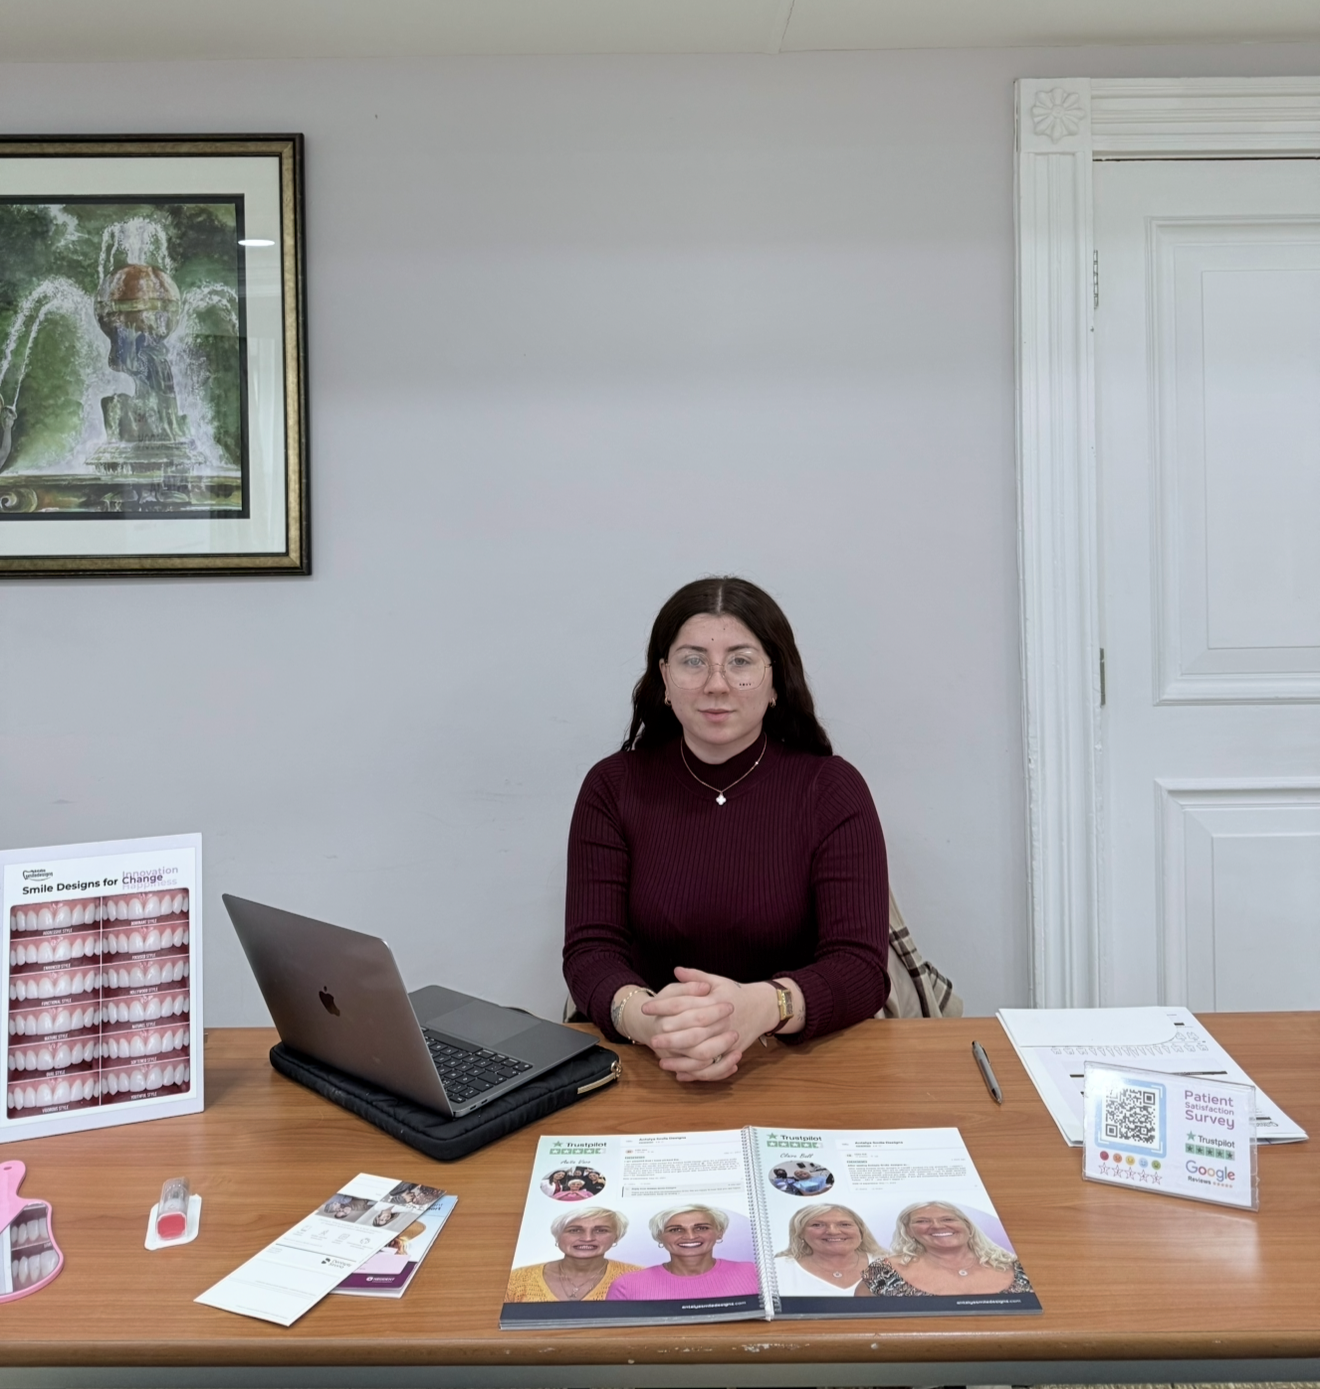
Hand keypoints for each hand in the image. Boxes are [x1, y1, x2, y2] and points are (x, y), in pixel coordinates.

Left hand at [641, 967, 779, 1082]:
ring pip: (703, 1054)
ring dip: (681, 1060)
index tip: (646, 1008)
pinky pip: (713, 1068)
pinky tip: (680, 1074)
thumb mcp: (717, 980)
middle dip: (670, 1038)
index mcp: (714, 1001)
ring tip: (662, 1061)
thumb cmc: (735, 993)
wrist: (761, 1007)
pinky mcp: (731, 1053)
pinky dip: (696, 1073)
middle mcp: (721, 1022)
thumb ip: (696, 976)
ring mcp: (728, 1039)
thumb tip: (675, 970)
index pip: (684, 1003)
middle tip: (652, 1039)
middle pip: (693, 1032)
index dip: (663, 1005)